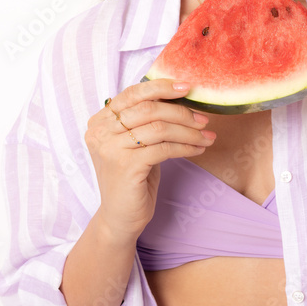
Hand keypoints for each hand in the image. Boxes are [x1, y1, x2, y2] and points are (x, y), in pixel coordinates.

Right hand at [83, 79, 216, 243]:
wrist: (120, 218)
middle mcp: (100, 132)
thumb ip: (145, 120)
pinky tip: (197, 149)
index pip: (133, 94)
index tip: (187, 87)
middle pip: (149, 108)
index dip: (161, 87)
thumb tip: (179, 95)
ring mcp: (110, 149)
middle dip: (181, 112)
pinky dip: (185, 146)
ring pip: (159, 128)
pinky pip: (164, 148)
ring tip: (206, 136)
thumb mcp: (135, 143)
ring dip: (188, 131)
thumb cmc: (132, 178)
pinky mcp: (125, 166)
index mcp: (100, 121)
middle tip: (203, 119)